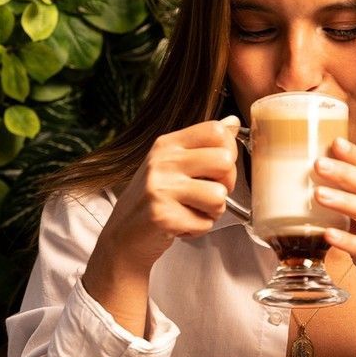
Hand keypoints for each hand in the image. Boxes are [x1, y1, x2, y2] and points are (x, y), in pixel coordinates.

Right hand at [82, 117, 238, 334]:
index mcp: (168, 144)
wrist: (123, 235)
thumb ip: (203, 143)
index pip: (216, 131)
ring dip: (212, 211)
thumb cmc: (155, 197)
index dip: (229, 151)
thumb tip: (233, 122)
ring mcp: (160, 188)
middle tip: (208, 194)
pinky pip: (206, 223)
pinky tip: (180, 225)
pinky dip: (198, 229)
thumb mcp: (174, 163)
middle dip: (226, 184)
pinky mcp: (162, 216)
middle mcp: (163, 161)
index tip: (217, 168)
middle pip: (225, 161)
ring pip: (219, 196)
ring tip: (192, 211)